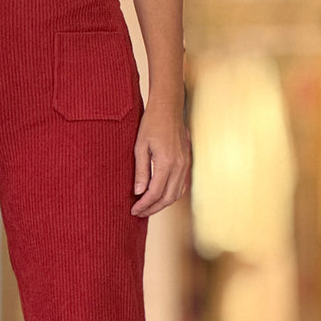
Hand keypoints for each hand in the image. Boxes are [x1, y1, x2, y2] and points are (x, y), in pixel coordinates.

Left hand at [131, 98, 190, 216]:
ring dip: (162, 204)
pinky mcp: (187, 162)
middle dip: (153, 208)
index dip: (144, 204)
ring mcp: (186, 164)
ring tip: (148, 207)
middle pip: (167, 198)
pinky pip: (181, 185)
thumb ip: (140, 171)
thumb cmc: (152, 123)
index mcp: (166, 162)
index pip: (155, 193)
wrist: (169, 107)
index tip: (133, 210)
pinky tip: (160, 196)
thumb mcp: (140, 146)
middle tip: (139, 212)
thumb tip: (138, 192)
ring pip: (176, 194)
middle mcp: (179, 166)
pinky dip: (171, 195)